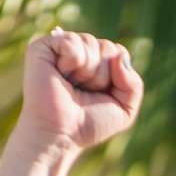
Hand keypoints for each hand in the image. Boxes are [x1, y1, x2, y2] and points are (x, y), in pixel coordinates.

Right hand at [17, 30, 142, 157]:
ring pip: (91, 42)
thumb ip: (134, 82)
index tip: (99, 94)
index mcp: (96, 61)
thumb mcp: (124, 109)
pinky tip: (60, 74)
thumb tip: (120, 53)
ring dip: (87, 72)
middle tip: (82, 92)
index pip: (119, 52)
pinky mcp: (42, 47)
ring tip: (71, 85)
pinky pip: (71, 40)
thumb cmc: (88, 124)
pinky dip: (72, 61)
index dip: (116, 76)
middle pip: (108, 47)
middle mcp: (79, 51)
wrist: (61, 135)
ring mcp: (60, 47)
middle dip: (101, 76)